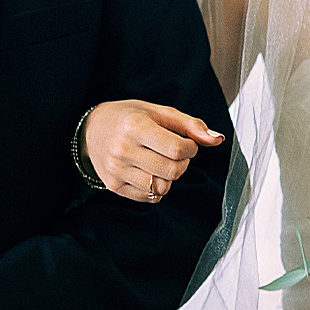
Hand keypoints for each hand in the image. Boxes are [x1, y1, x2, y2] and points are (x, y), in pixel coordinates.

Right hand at [81, 100, 222, 201]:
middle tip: (175, 153)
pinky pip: (150, 197)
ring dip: (170, 177)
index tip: (186, 143)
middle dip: (183, 163)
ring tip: (161, 162)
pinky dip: (158, 187)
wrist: (91, 129)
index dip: (190, 148)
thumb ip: (190, 125)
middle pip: (172, 171)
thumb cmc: (129, 117)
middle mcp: (123, 150)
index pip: (177, 149)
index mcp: (135, 127)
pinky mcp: (114, 186)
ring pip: (162, 187)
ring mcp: (116, 171)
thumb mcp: (159, 112)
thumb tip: (218, 139)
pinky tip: (150, 171)